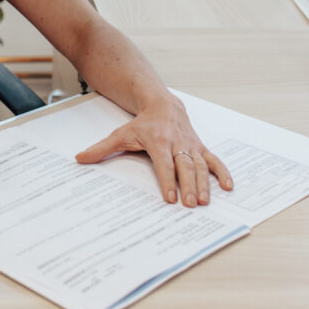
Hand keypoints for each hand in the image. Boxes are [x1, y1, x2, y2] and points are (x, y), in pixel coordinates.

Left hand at [75, 93, 232, 207]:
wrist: (163, 104)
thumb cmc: (142, 123)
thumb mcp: (121, 134)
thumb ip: (102, 149)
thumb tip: (80, 158)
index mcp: (158, 141)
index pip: (164, 164)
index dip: (167, 180)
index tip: (170, 198)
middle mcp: (177, 142)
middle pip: (184, 166)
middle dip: (188, 185)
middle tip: (191, 204)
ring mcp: (191, 145)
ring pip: (200, 165)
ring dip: (204, 183)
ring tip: (205, 201)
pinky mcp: (200, 146)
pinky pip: (214, 160)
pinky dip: (222, 172)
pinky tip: (228, 187)